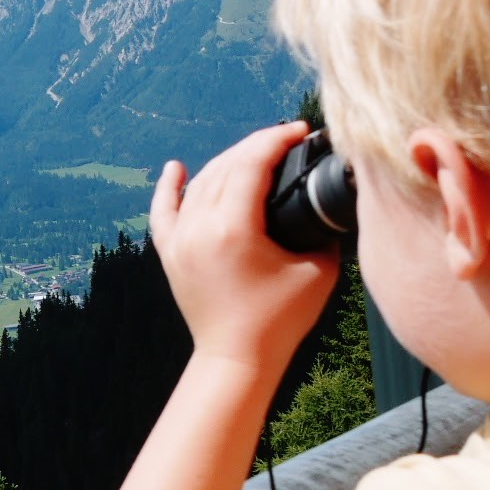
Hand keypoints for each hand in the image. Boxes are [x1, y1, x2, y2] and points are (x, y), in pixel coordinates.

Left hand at [150, 122, 340, 375]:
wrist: (237, 359)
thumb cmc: (279, 321)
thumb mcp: (318, 270)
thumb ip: (323, 230)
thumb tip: (326, 202)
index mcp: (232, 229)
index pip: (251, 164)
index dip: (276, 140)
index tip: (300, 131)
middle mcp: (198, 229)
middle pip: (225, 167)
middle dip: (256, 147)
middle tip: (285, 141)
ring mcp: (179, 242)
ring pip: (199, 184)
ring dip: (227, 162)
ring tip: (255, 154)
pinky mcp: (171, 256)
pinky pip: (164, 212)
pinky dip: (170, 188)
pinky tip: (177, 168)